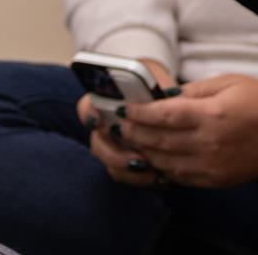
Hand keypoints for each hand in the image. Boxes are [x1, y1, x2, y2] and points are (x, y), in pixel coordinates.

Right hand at [75, 59, 181, 187]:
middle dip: (112, 153)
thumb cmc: (160, 88)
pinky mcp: (125, 162)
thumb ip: (150, 85)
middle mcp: (104, 125)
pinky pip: (123, 175)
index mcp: (106, 101)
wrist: (170, 106)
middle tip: (135, 157)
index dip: (89, 113)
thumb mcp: (156, 79)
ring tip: (149, 168)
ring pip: (109, 163)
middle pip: (96, 142)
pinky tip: (157, 175)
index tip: (97, 120)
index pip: (87, 107)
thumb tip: (159, 94)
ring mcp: (113, 145)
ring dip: (126, 168)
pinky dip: (138, 177)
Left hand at [111, 74, 257, 188]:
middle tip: (119, 127)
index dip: (139, 113)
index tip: (124, 109)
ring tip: (132, 143)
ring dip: (145, 153)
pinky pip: (182, 177)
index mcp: (211, 114)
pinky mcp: (218, 180)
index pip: (163, 115)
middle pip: (159, 141)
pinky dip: (164, 168)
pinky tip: (156, 159)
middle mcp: (209, 143)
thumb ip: (195, 91)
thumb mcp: (228, 83)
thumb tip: (166, 98)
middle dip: (135, 133)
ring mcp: (213, 166)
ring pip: (166, 162)